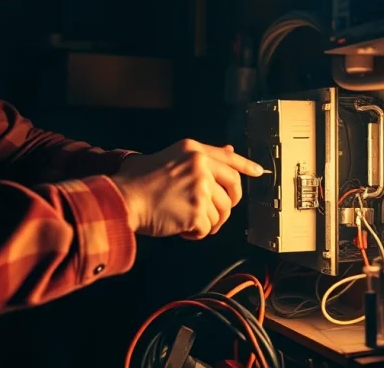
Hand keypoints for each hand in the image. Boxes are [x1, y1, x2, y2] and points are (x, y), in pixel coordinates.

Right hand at [110, 139, 263, 239]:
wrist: (124, 199)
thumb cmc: (139, 181)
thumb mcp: (169, 157)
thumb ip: (198, 156)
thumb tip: (230, 150)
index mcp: (193, 150)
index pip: (228, 157)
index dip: (246, 166)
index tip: (259, 172)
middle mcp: (200, 165)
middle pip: (233, 188)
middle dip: (228, 204)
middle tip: (214, 214)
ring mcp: (200, 188)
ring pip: (222, 212)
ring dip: (207, 222)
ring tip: (187, 221)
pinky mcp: (197, 210)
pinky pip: (207, 228)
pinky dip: (195, 233)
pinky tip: (180, 228)